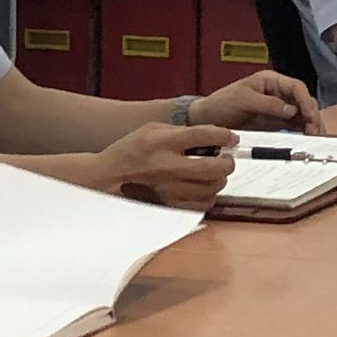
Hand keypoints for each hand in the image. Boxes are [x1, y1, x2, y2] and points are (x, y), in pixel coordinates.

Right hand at [91, 119, 240, 207]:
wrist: (106, 178)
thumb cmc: (130, 151)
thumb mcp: (151, 130)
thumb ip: (181, 131)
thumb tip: (215, 136)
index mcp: (162, 142)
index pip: (203, 136)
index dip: (224, 136)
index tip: (231, 138)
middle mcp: (166, 167)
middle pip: (214, 167)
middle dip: (227, 162)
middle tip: (225, 159)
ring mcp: (168, 190)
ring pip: (212, 188)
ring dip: (219, 180)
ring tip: (212, 174)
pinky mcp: (168, 206)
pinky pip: (202, 206)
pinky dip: (208, 197)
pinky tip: (201, 189)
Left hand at [191, 69, 319, 132]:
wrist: (206, 121)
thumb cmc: (220, 104)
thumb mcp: (243, 100)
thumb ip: (268, 104)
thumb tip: (291, 109)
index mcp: (270, 81)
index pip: (296, 87)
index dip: (305, 100)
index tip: (309, 114)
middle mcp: (277, 94)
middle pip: (303, 102)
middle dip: (312, 115)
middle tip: (315, 131)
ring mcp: (277, 110)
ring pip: (302, 115)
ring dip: (310, 125)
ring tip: (314, 137)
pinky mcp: (274, 124)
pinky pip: (293, 127)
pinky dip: (302, 133)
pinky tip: (307, 139)